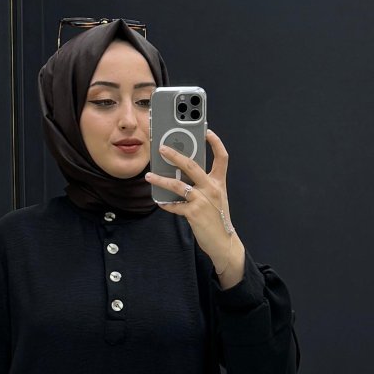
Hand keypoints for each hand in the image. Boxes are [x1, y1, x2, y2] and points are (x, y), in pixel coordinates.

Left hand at [144, 128, 243, 280]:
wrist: (224, 242)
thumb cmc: (218, 220)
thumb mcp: (216, 198)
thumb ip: (204, 185)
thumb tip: (183, 176)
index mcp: (219, 182)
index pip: (222, 157)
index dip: (215, 142)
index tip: (207, 130)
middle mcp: (211, 188)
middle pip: (192, 165)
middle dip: (175, 155)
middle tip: (162, 148)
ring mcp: (202, 200)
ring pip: (178, 184)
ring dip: (161, 180)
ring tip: (150, 176)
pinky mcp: (193, 213)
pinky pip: (175, 205)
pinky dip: (166, 204)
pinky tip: (159, 202)